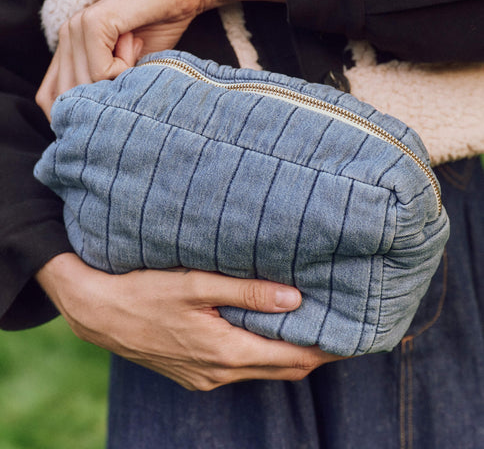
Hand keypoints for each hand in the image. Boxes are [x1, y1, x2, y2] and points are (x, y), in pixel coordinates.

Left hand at [36, 0, 284, 118]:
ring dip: (115, 84)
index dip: (79, 115)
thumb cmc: (160, 33)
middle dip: (101, 102)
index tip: (112, 110)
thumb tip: (90, 129)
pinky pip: (100, 70)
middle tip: (132, 74)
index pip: (50, 98)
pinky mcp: (93, 23)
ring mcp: (76, 28)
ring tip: (135, 57)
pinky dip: (123, 70)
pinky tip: (136, 49)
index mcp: (68, 49)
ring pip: (84, 86)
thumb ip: (104, 92)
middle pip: (66, 97)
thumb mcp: (128, 72)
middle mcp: (65, 36)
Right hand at [36, 253, 338, 390]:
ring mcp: (205, 378)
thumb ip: (247, 292)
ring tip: (307, 324)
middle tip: (338, 326)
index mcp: (225, 352)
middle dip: (314, 352)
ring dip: (287, 352)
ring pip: (262, 370)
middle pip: (283, 368)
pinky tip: (263, 331)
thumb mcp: (195, 284)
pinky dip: (261, 354)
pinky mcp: (193, 374)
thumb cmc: (144, 292)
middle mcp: (219, 373)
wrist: (98, 314)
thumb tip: (295, 297)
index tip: (350, 332)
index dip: (325, 347)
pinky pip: (239, 368)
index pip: (293, 358)